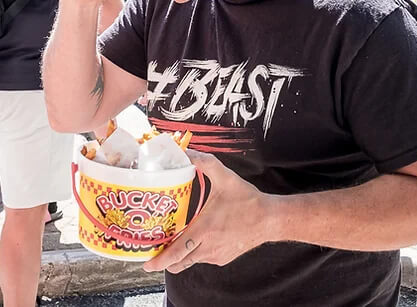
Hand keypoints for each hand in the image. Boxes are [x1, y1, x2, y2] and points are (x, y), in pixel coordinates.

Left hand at [143, 150, 275, 273]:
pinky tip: (193, 239)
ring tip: (170, 243)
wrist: (270, 219)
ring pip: (190, 262)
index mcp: (204, 230)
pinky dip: (193, 253)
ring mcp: (216, 256)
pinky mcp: (223, 259)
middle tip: (153, 250)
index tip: (146, 263)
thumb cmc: (247, 200)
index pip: (176, 253)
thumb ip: (204, 162)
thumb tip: (186, 152)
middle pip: (178, 263)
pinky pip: (202, 259)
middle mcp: (208, 247)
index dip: (159, 260)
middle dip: (164, 260)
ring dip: (178, 256)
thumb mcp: (225, 177)